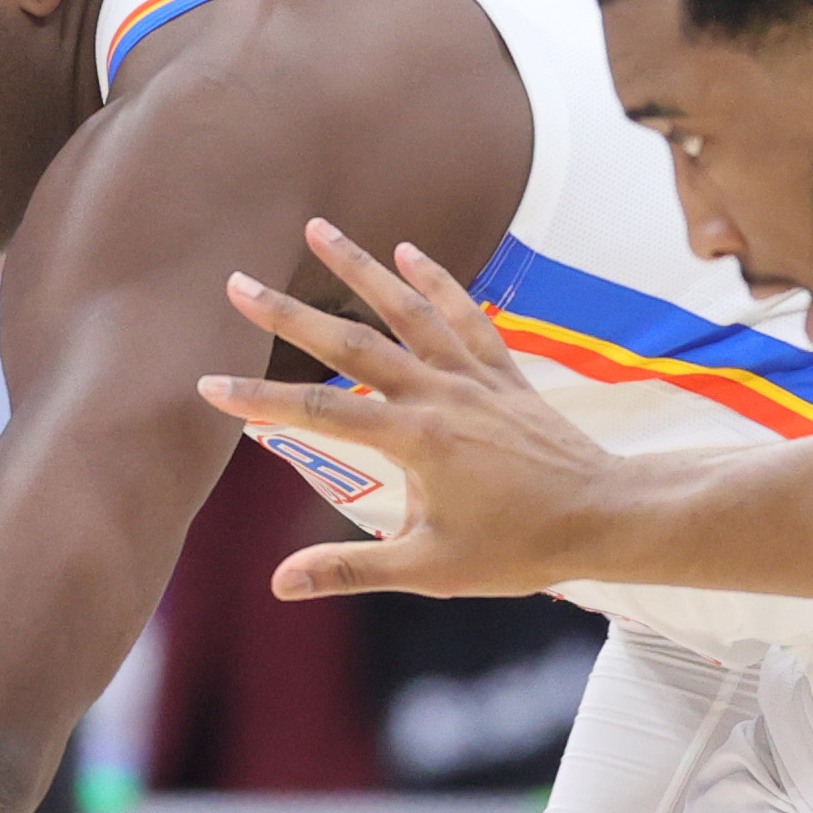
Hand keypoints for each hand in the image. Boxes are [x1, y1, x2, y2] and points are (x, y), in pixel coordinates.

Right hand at [208, 218, 646, 600]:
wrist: (604, 517)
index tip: (208, 384)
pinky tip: (408, 251)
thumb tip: (280, 584)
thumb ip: (352, 569)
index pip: (318, 414)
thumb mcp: (430, 569)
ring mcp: (473, 377)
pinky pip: (464, 316)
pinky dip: (436, 281)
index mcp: (415, 440)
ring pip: (407, 310)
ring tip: (316, 228)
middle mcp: (439, 394)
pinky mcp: (502, 373)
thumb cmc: (520, 548)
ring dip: (360, 267)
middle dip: (289, 312)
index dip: (259, 399)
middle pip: (351, 344)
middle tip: (237, 281)